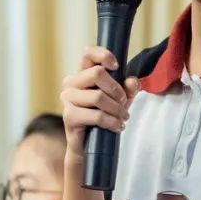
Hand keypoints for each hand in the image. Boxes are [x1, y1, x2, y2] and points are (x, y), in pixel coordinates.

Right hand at [60, 46, 140, 160]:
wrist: (90, 145)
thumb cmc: (105, 116)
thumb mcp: (121, 100)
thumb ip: (129, 88)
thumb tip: (132, 82)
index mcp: (83, 73)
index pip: (88, 53)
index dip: (103, 55)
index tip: (116, 66)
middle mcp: (71, 82)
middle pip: (97, 73)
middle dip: (116, 89)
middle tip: (123, 102)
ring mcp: (68, 99)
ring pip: (98, 96)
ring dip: (117, 109)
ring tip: (123, 117)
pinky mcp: (69, 116)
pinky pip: (96, 115)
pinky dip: (111, 121)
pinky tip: (117, 126)